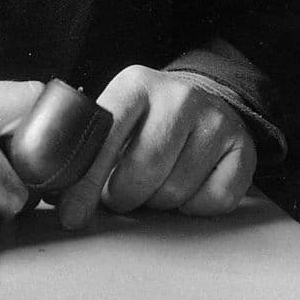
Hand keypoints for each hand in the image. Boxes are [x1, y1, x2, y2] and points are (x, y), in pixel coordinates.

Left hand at [54, 66, 254, 230]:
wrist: (207, 100)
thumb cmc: (149, 119)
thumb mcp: (116, 115)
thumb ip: (90, 147)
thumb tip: (56, 195)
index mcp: (135, 84)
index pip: (105, 135)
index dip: (86, 181)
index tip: (72, 215)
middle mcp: (178, 96)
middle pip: (143, 170)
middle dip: (124, 196)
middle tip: (121, 196)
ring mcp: (214, 120)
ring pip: (176, 190)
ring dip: (159, 202)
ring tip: (154, 186)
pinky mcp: (243, 147)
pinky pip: (213, 200)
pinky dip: (196, 206)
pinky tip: (188, 187)